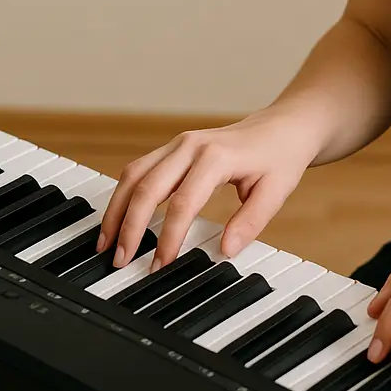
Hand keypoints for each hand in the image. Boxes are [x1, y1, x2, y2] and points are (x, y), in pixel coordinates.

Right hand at [97, 110, 317, 270]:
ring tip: (106, 243)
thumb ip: (251, 222)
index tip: (161, 264)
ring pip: (133, 175)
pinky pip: (139, 169)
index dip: (169, 237)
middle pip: (146, 187)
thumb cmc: (280, 157)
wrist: (283, 126)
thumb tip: (226, 250)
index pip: (183, 203)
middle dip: (129, 226)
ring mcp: (178, 144)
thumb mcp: (277, 191)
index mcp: (216, 157)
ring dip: (116, 209)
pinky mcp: (173, 149)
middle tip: (120, 259)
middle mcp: (190, 146)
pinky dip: (124, 194)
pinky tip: (118, 218)